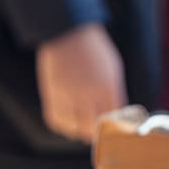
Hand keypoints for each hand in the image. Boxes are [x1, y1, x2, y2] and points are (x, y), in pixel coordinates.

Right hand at [35, 23, 126, 142]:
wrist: (68, 33)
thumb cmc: (94, 50)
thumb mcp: (113, 68)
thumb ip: (115, 92)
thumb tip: (117, 114)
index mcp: (108, 86)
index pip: (113, 118)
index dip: (115, 127)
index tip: (115, 130)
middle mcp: (88, 93)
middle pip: (92, 128)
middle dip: (96, 134)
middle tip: (98, 135)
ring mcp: (68, 94)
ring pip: (73, 128)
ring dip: (78, 132)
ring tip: (82, 130)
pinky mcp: (51, 93)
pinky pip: (55, 120)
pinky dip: (62, 126)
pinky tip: (68, 123)